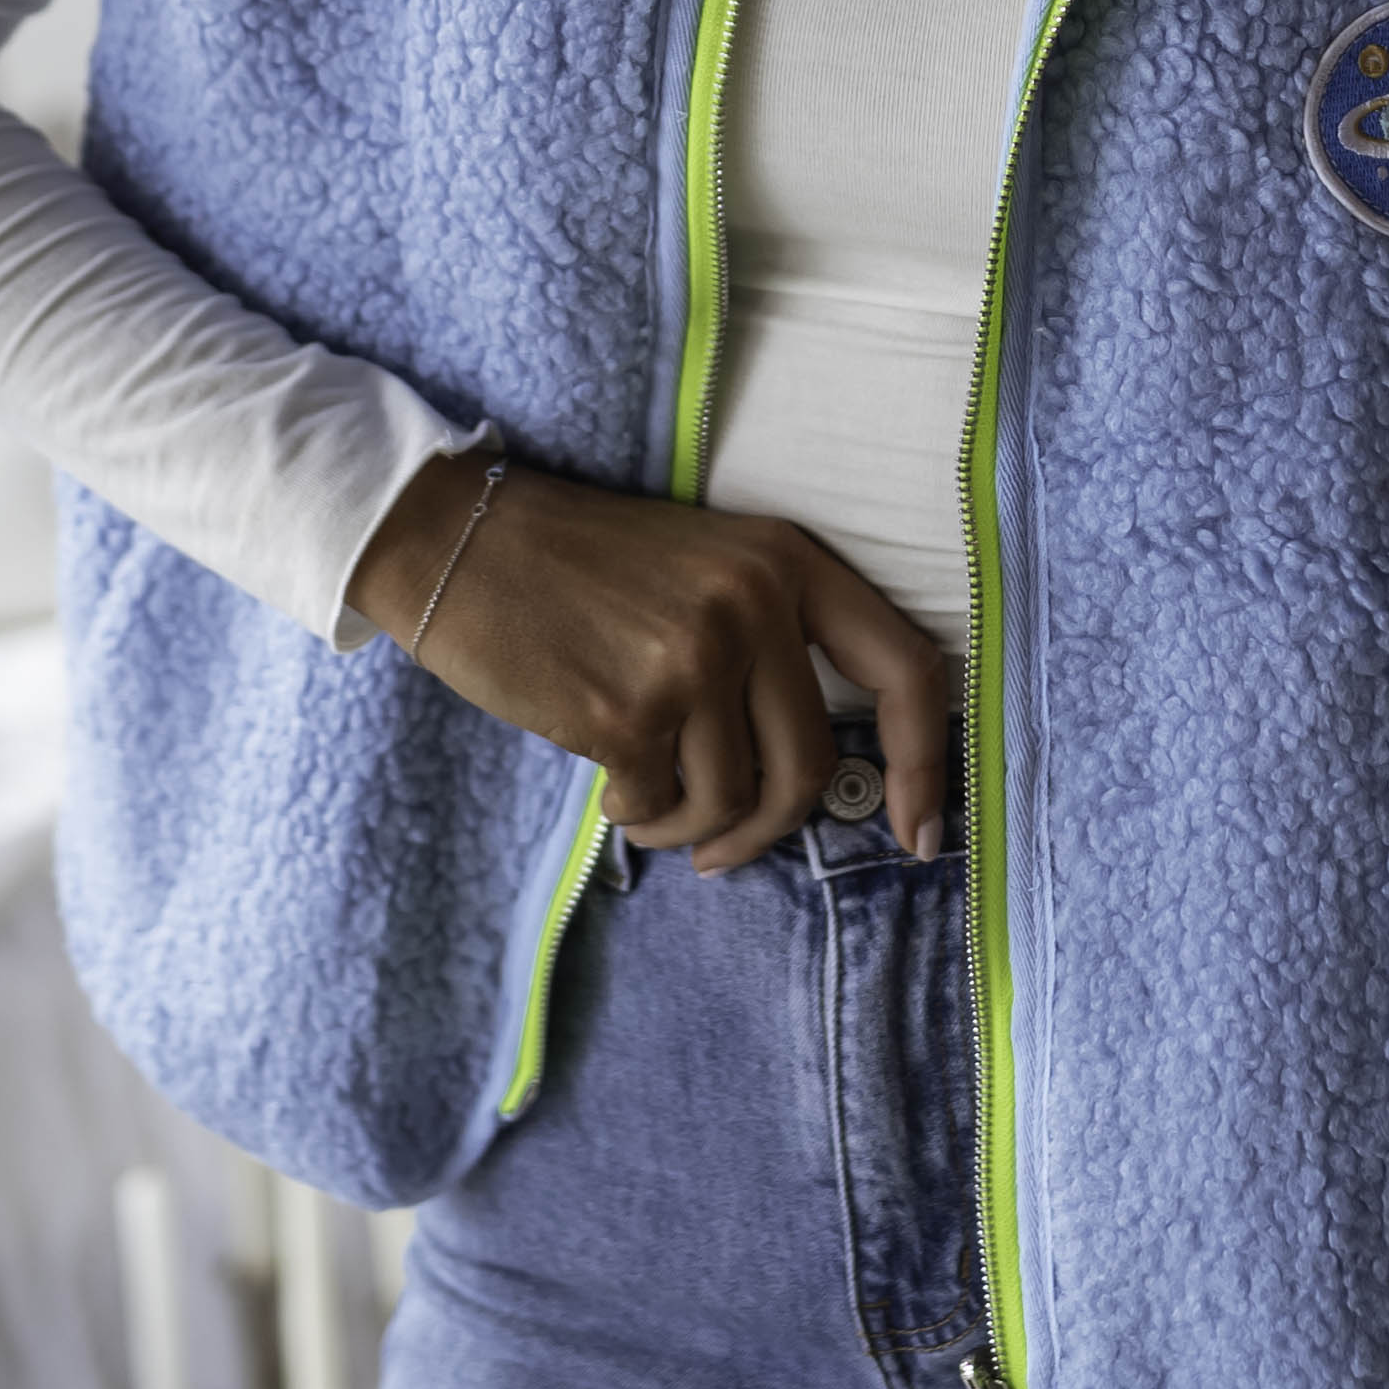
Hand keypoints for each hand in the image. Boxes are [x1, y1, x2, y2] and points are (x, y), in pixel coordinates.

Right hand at [348, 452, 954, 872]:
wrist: (461, 541)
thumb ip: (774, 642)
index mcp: (788, 561)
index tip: (920, 834)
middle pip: (811, 766)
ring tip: (648, 805)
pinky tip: (609, 785)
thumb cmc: (584, 567)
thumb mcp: (707, 565)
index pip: (905, 667)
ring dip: (691, 828)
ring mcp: (692, 657)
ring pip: (734, 801)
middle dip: (767, 830)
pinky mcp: (627, 710)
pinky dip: (638, 814)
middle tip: (723, 847)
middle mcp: (753, 603)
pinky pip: (661, 805)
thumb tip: (822, 774)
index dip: (927, 764)